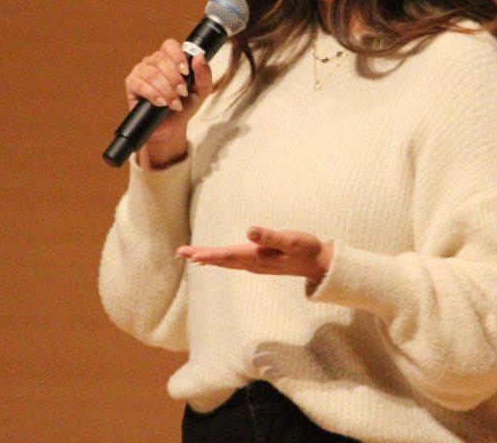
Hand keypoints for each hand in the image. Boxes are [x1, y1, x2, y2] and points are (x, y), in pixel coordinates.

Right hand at [124, 38, 213, 165]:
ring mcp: (140, 71)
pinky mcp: (131, 84)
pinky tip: (161, 103)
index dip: (178, 56)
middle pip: (160, 58)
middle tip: (182, 93)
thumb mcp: (201, 91)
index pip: (169, 45)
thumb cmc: (185, 105)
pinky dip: (153, 95)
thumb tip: (199, 56)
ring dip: (165, 89)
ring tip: (174, 103)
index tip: (186, 72)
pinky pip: (140, 85)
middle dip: (174, 78)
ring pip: (151, 73)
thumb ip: (204, 74)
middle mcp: (153, 61)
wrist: (171, 127)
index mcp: (169, 58)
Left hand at [176, 226, 333, 286]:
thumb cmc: (306, 248)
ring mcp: (255, 265)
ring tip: (190, 256)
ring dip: (208, 258)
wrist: (318, 264)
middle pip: (221, 260)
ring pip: (226, 262)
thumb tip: (249, 231)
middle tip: (179, 253)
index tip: (191, 255)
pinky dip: (220, 259)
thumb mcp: (291, 240)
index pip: (227, 256)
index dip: (209, 254)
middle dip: (201, 256)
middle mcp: (253, 264)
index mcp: (257, 257)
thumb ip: (270, 236)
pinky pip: (233, 262)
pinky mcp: (259, 262)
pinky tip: (214, 260)